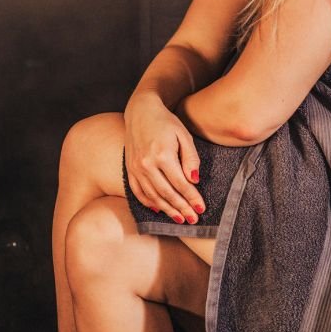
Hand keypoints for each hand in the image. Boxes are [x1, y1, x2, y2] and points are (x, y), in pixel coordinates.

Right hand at [124, 93, 203, 223]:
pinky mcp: (129, 168)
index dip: (192, 198)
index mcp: (162, 155)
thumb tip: (194, 180)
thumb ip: (190, 158)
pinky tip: (159, 209)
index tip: (201, 209)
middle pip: (167, 193)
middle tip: (193, 220)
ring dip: (167, 210)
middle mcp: (146, 164)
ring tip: (179, 219)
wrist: (140, 111)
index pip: (180, 183)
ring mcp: (135, 167)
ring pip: (152, 195)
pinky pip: (137, 191)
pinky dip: (148, 202)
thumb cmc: (165, 122)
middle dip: (181, 208)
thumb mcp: (183, 135)